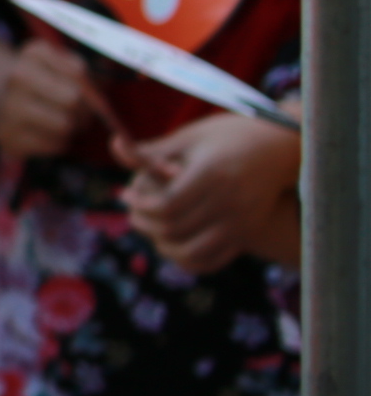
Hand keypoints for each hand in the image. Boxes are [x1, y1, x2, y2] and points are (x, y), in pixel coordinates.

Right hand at [0, 37, 104, 159]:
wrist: (7, 104)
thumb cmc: (47, 84)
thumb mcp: (65, 68)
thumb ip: (88, 79)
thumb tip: (102, 106)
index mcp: (34, 53)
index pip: (78, 72)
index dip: (91, 88)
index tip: (89, 96)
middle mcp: (17, 76)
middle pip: (72, 99)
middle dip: (84, 111)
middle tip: (81, 114)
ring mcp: (8, 106)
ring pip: (64, 124)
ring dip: (72, 128)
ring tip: (66, 124)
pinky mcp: (8, 136)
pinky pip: (53, 145)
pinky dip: (59, 143)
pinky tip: (50, 135)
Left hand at [116, 111, 303, 273]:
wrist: (282, 146)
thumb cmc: (229, 135)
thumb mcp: (190, 136)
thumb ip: (151, 150)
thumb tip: (113, 143)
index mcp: (212, 174)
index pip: (167, 206)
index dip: (140, 205)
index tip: (126, 195)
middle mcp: (229, 202)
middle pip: (174, 229)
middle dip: (143, 222)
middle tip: (131, 210)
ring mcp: (241, 222)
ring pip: (191, 251)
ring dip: (161, 244)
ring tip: (150, 226)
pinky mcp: (248, 233)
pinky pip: (212, 260)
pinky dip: (186, 257)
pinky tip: (172, 240)